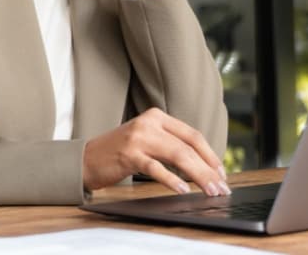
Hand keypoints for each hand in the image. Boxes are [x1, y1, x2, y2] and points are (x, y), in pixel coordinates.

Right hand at [82, 107, 230, 195]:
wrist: (85, 159)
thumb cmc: (119, 154)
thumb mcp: (146, 141)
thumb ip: (170, 145)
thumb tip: (204, 167)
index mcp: (157, 117)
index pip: (193, 135)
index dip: (211, 155)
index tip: (221, 174)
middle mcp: (149, 123)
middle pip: (188, 146)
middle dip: (209, 169)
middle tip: (221, 187)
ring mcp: (138, 138)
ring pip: (178, 156)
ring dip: (198, 175)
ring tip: (210, 190)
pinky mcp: (128, 154)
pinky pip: (156, 168)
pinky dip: (172, 180)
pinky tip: (183, 189)